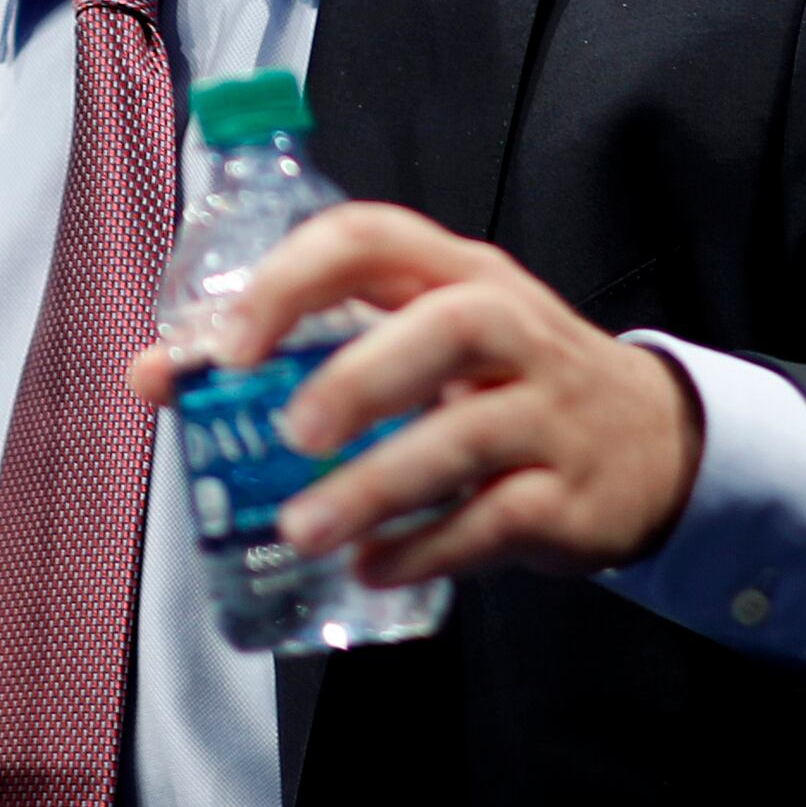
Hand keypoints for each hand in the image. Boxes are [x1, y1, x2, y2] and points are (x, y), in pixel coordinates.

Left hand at [124, 202, 701, 586]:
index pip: (374, 238)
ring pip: (468, 435)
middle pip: (446, 328)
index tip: (231, 344)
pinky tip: (369, 567)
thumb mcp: (414, 342)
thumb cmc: (497, 382)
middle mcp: (508, 327)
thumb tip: (155, 375)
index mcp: (454, 273)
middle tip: (288, 433)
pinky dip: (426, 548)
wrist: (650, 443)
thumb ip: (299, 351)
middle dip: (359, 378)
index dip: (296, 279)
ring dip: (378, 485)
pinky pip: (496, 520)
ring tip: (303, 529)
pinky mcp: (567, 495)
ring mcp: (546, 412)